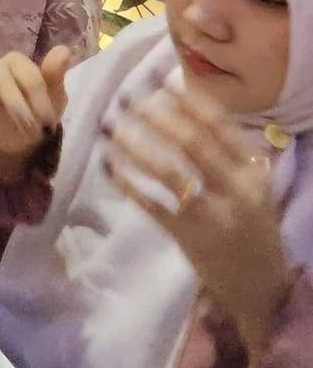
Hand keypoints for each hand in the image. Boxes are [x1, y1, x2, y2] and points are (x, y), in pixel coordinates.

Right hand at [0, 46, 73, 177]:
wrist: (21, 138)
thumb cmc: (38, 111)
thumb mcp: (55, 97)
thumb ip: (55, 73)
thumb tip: (64, 50)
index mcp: (20, 63)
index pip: (27, 72)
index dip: (38, 97)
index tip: (48, 123)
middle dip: (15, 102)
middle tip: (28, 127)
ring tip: (1, 118)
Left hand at [105, 84, 295, 362]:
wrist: (260, 286)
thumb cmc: (251, 225)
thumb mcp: (254, 186)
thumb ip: (232, 152)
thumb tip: (193, 106)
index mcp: (253, 171)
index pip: (219, 126)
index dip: (185, 100)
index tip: (156, 82)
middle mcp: (236, 189)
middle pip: (191, 142)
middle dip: (154, 116)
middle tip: (126, 99)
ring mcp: (212, 214)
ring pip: (167, 171)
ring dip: (133, 145)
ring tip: (109, 127)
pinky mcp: (189, 236)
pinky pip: (151, 203)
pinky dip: (127, 182)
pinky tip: (108, 164)